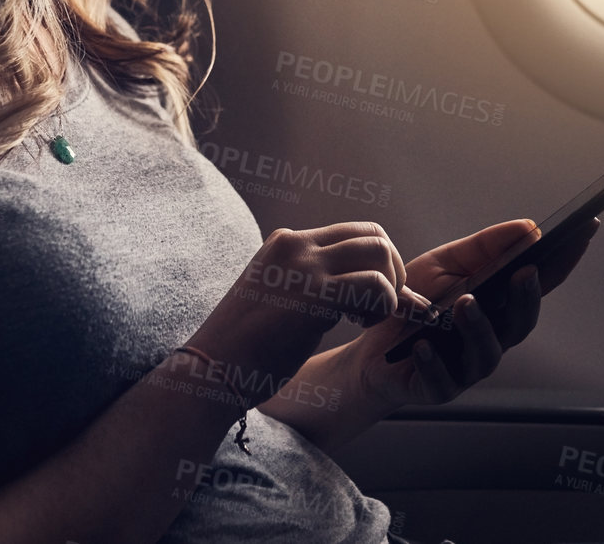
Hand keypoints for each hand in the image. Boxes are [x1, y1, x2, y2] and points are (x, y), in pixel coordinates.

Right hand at [186, 221, 411, 405]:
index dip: (376, 263)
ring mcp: (306, 266)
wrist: (212, 370)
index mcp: (286, 243)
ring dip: (389, 288)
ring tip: (366, 319)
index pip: (352, 233)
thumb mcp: (277, 300)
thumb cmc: (245, 349)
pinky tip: (358, 326)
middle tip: (377, 308)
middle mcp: (297, 245)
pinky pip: (376, 284)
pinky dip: (383, 306)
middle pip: (373, 234)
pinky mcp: (315, 293)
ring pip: (380, 252)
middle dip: (391, 271)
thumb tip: (360, 291)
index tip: (372, 298)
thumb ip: (312, 286)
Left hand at [257, 216, 598, 452]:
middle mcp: (493, 338)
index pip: (540, 283)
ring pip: (486, 352)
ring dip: (478, 328)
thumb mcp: (445, 265)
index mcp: (500, 306)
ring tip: (465, 304)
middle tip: (523, 273)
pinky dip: (434, 361)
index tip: (583, 231)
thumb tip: (529, 228)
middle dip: (525, 298)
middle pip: (521, 322)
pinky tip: (423, 345)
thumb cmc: (414, 304)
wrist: (370, 347)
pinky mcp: (440, 388)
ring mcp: (468, 367)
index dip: (565, 260)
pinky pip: (442, 379)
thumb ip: (484, 248)